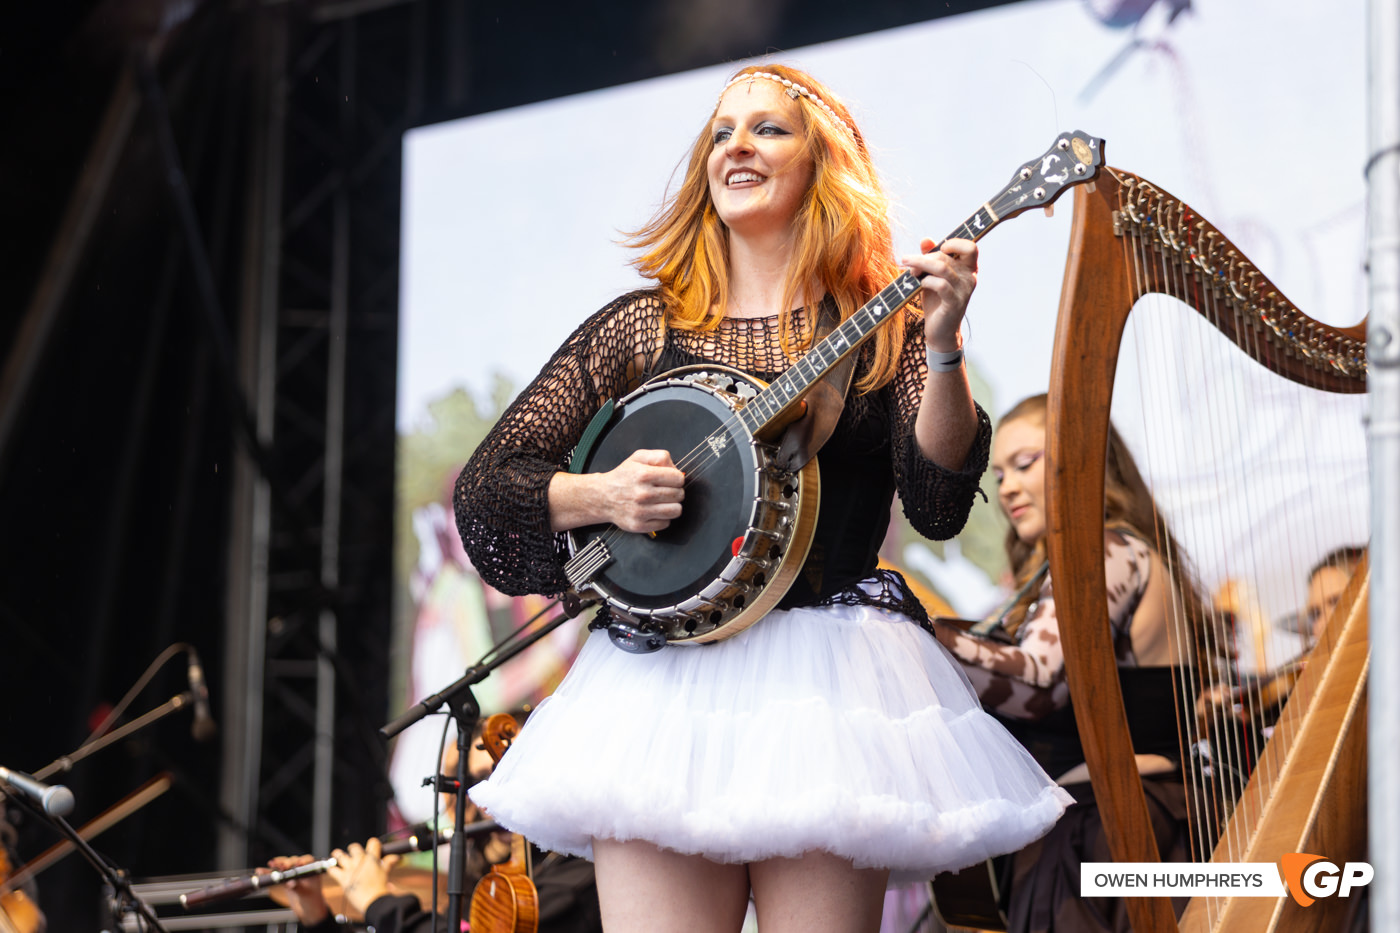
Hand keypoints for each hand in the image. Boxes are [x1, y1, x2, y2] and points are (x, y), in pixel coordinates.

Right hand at [262, 855, 328, 926]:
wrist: (307, 909)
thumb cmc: (311, 900)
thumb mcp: (305, 893)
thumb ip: (298, 887)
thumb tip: (290, 883)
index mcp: (311, 869)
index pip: (307, 860)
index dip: (302, 860)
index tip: (298, 864)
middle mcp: (302, 868)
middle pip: (293, 861)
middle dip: (287, 863)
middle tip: (282, 867)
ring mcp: (292, 873)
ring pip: (283, 866)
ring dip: (276, 865)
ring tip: (271, 864)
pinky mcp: (284, 879)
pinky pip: (275, 875)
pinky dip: (268, 873)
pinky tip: (260, 871)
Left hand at [325, 838, 398, 918]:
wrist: (374, 901)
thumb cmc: (381, 888)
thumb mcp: (386, 873)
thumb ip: (389, 862)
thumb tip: (397, 857)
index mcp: (372, 858)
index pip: (373, 842)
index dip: (373, 844)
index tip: (371, 848)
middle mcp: (360, 860)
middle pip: (354, 847)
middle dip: (353, 849)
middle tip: (353, 854)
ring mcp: (350, 868)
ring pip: (339, 855)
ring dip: (338, 855)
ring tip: (337, 854)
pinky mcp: (342, 878)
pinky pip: (332, 870)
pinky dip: (332, 869)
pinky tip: (333, 870)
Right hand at [597, 449, 684, 532]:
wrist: (602, 497)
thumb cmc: (623, 477)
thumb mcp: (638, 457)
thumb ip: (659, 456)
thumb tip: (676, 469)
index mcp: (644, 475)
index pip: (679, 479)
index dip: (677, 478)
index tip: (670, 480)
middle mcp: (642, 494)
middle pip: (679, 495)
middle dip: (675, 491)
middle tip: (665, 490)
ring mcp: (640, 512)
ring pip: (676, 511)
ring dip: (672, 506)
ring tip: (663, 502)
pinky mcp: (639, 525)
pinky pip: (666, 523)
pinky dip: (663, 518)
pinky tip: (654, 511)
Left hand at [903, 237, 977, 351]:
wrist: (940, 330)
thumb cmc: (936, 300)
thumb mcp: (932, 276)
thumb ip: (931, 257)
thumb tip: (925, 239)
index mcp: (968, 268)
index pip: (970, 247)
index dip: (954, 243)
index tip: (937, 248)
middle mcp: (970, 277)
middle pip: (946, 256)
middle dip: (923, 257)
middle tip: (907, 262)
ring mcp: (964, 291)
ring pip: (942, 268)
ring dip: (920, 264)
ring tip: (908, 269)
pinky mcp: (954, 303)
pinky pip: (940, 285)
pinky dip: (926, 281)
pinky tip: (919, 284)